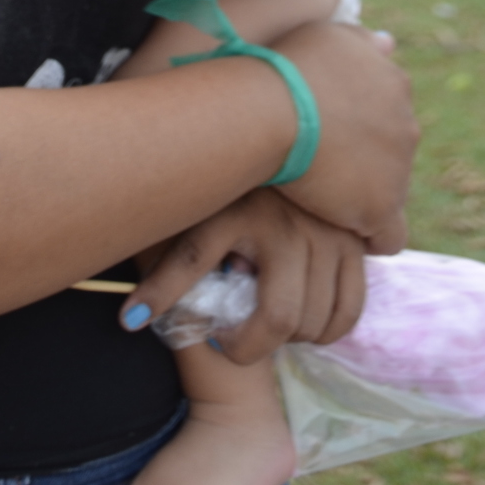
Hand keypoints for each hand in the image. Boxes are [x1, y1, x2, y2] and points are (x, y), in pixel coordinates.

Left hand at [126, 189, 368, 363]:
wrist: (292, 138)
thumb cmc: (228, 183)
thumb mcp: (194, 203)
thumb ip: (165, 241)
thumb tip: (134, 279)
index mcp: (235, 206)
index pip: (189, 255)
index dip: (159, 294)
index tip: (131, 318)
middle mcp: (284, 222)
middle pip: (277, 318)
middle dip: (248, 346)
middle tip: (229, 341)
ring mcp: (326, 233)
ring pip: (314, 320)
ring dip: (288, 339)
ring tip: (262, 329)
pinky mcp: (353, 242)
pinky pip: (347, 308)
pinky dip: (325, 330)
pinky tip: (301, 326)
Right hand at [265, 20, 417, 252]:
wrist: (268, 109)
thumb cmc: (285, 68)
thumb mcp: (327, 35)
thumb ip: (360, 41)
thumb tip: (388, 43)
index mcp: (393, 84)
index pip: (388, 114)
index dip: (358, 128)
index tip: (328, 135)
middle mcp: (405, 124)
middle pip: (390, 153)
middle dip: (363, 160)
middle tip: (319, 166)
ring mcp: (398, 168)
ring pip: (388, 191)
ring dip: (360, 194)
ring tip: (319, 199)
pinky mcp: (381, 207)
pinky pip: (389, 236)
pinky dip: (370, 237)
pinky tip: (343, 234)